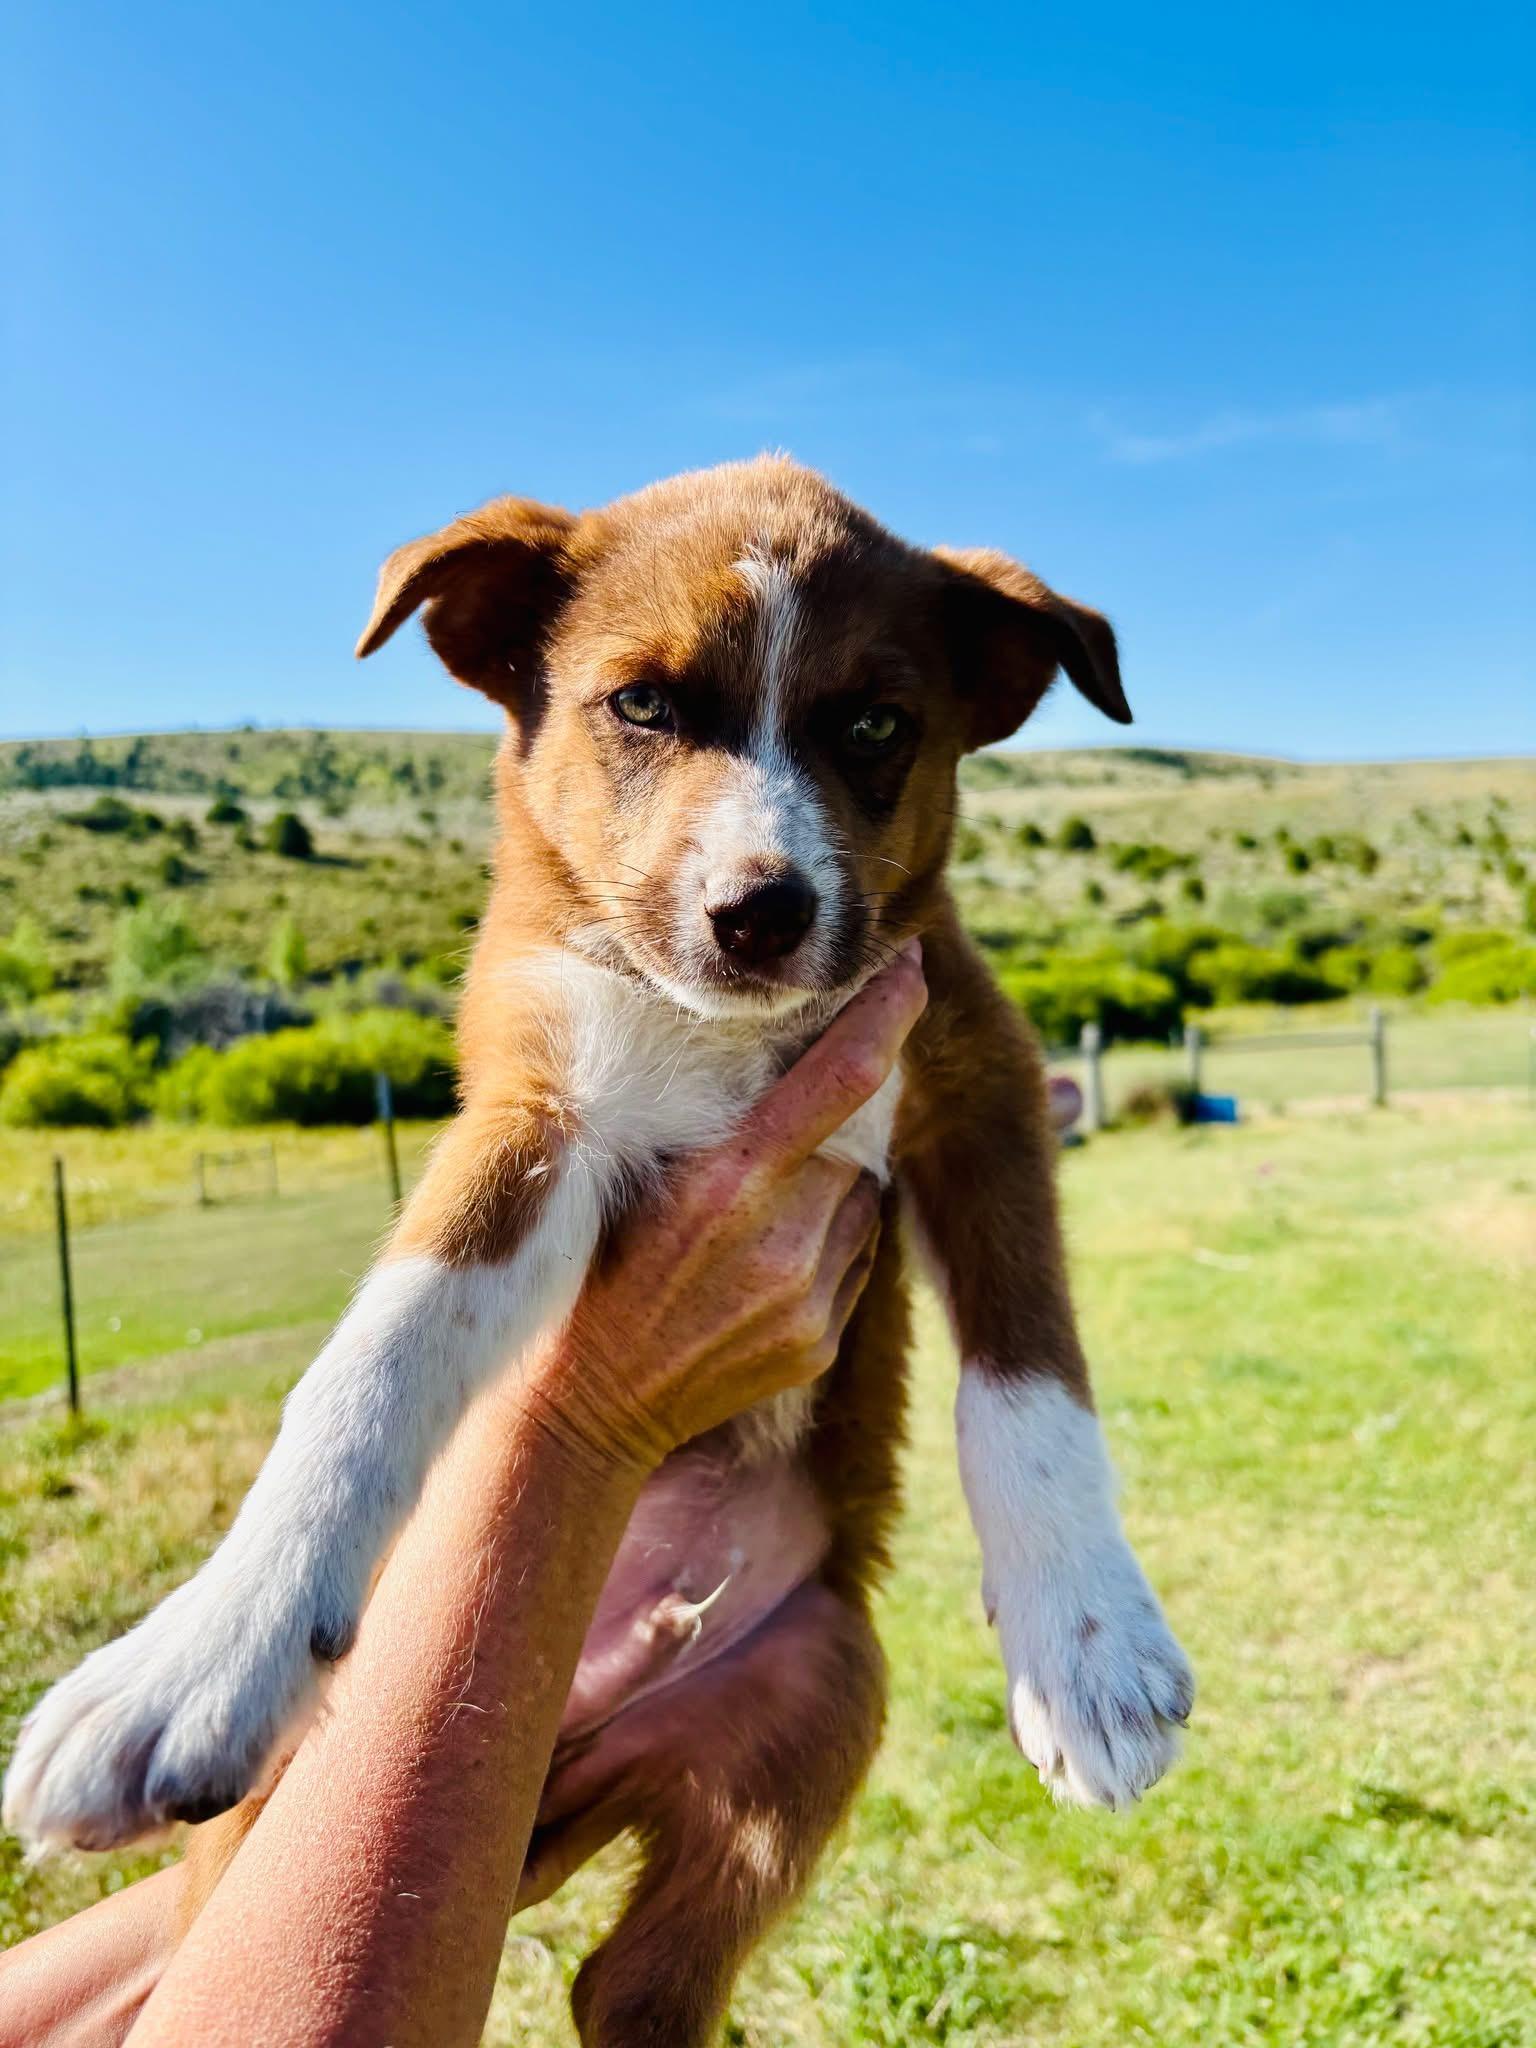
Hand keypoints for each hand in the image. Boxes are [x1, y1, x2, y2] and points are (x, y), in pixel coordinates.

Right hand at [529, 941, 926, 1473]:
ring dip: (831, 1179)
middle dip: (837, 1112)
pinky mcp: (820, 1342)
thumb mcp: (629, 1172)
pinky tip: (762, 1255)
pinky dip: (825, 1237)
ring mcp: (808, 1299)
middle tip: (784, 1111)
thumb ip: (715, 1119)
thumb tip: (794, 1047)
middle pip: (856, 1136)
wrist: (580, 1408)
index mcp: (726, 1182)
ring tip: (753, 1203)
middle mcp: (781, 1240)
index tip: (914, 964)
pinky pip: (854, 1257)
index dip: (888, 1014)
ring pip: (861, 1194)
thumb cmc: (588, 1266)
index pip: (841, 1078)